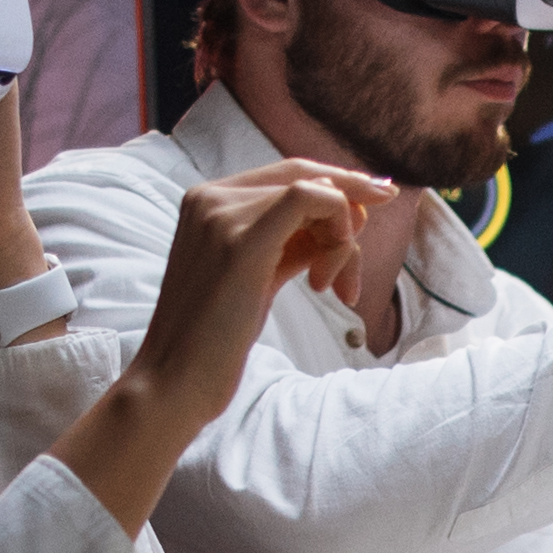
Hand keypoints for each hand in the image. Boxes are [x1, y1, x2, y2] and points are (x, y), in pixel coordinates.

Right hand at [115, 165, 374, 432]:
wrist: (176, 381)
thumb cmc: (217, 338)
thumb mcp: (258, 276)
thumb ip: (291, 242)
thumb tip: (346, 218)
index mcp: (209, 201)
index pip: (286, 172)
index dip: (337, 182)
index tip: (376, 200)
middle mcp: (211, 197)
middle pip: (304, 174)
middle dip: (350, 204)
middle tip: (368, 240)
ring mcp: (222, 214)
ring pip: (315, 192)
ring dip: (341, 240)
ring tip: (330, 288)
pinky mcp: (241, 240)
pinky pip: (309, 198)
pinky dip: (336, 228)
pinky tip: (326, 278)